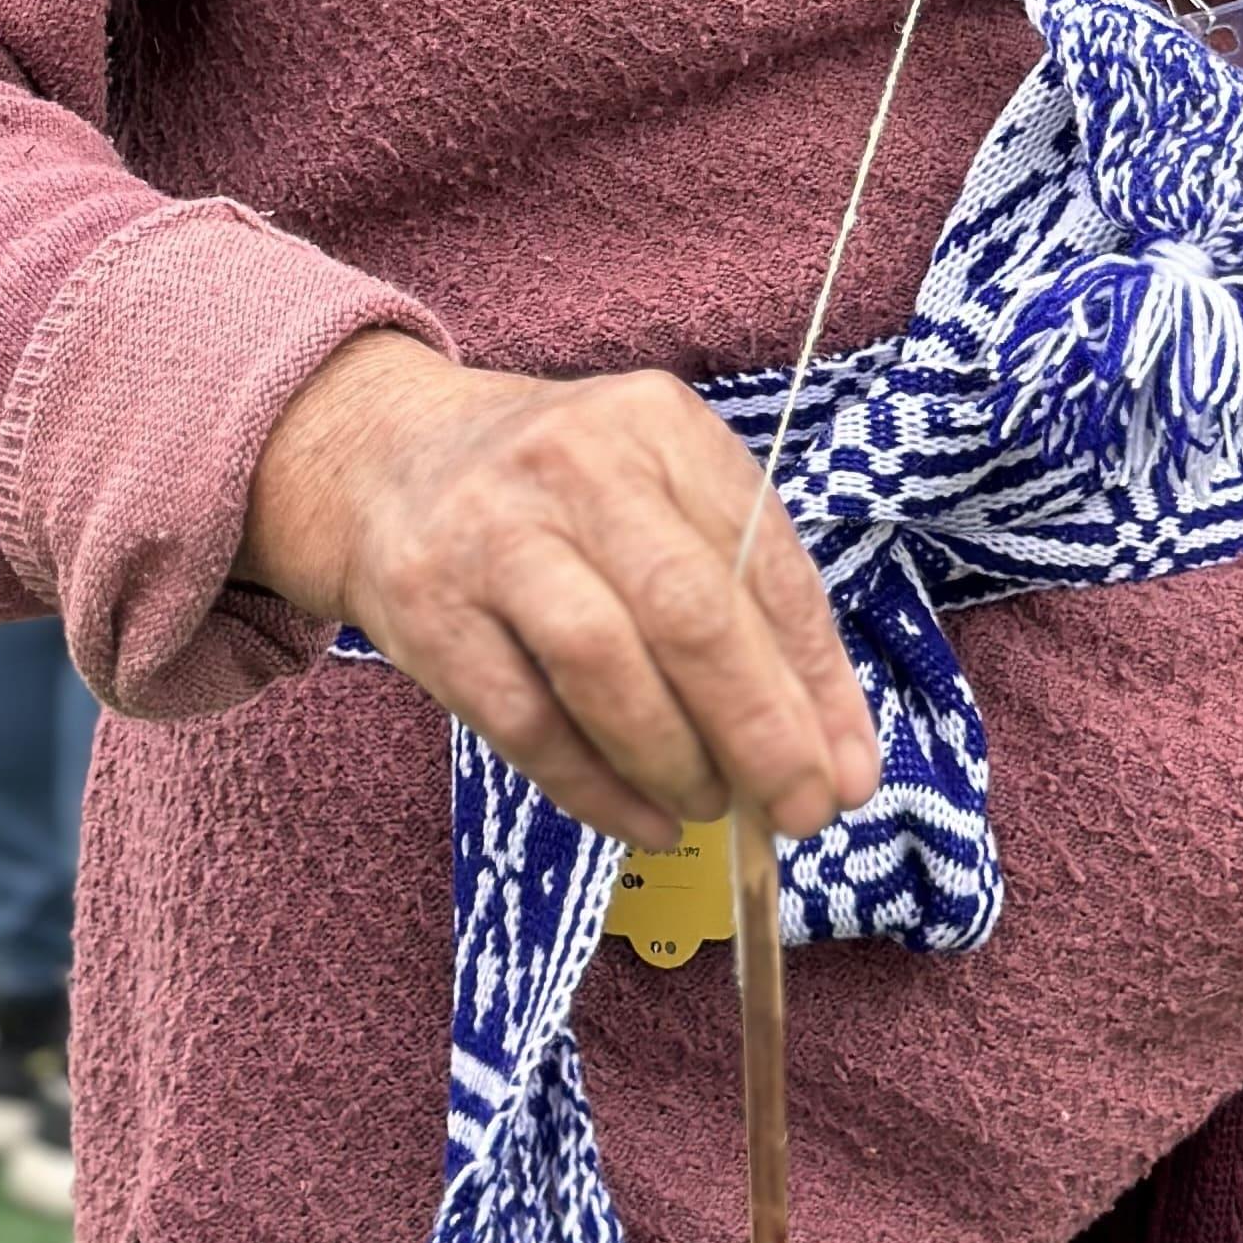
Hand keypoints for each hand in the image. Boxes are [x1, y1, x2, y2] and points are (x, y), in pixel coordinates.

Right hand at [241, 329, 879, 848]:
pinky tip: (644, 820)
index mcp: (658, 423)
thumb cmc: (564, 493)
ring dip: (675, 760)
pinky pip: (526, 722)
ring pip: (603, 664)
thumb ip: (746, 600)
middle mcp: (577, 463)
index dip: (817, 676)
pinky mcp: (430, 612)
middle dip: (761, 729)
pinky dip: (596, 788)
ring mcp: (494, 535)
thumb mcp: (659, 491)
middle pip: (687, 611)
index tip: (851, 769)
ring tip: (712, 807)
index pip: (760, 558)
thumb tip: (836, 751)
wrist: (391, 459)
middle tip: (801, 810)